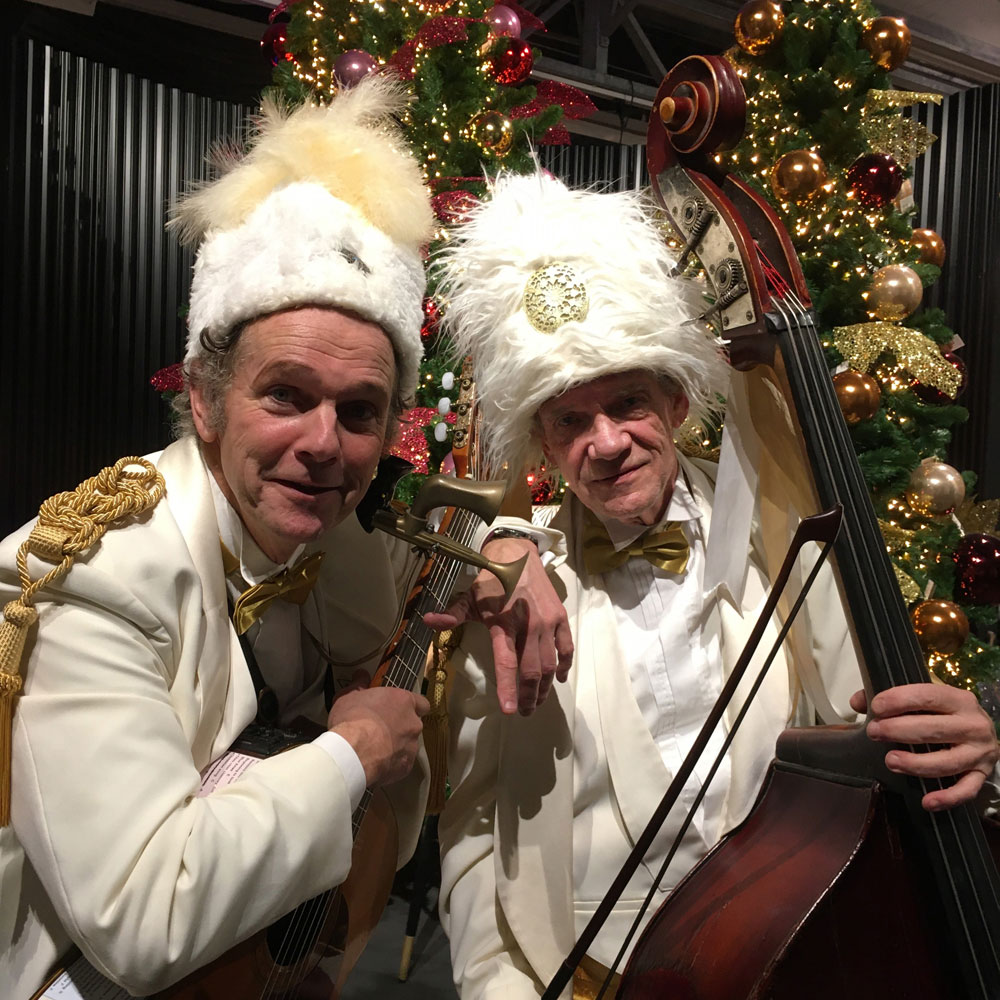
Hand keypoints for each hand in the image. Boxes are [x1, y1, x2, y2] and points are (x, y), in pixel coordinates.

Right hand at [327, 686, 429, 786]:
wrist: (353, 752)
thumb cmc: (352, 720)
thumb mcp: (349, 696)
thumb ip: (358, 685)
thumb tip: (361, 674)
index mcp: (404, 701)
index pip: (421, 703)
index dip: (412, 707)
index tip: (399, 710)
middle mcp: (413, 723)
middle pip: (413, 725)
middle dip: (401, 728)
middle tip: (382, 731)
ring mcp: (412, 746)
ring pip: (408, 746)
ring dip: (397, 746)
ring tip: (376, 750)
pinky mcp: (406, 768)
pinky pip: (401, 764)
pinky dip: (392, 764)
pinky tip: (376, 764)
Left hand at [423, 537, 572, 715]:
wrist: (517, 555)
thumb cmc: (491, 581)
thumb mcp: (469, 598)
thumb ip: (451, 615)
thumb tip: (427, 621)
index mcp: (503, 622)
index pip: (507, 662)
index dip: (507, 688)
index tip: (509, 710)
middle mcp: (529, 624)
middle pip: (532, 670)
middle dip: (529, 695)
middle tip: (525, 711)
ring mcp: (548, 621)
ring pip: (549, 663)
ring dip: (544, 686)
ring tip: (537, 700)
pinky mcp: (560, 617)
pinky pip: (565, 648)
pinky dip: (563, 666)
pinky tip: (557, 679)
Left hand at [851, 684, 998, 810]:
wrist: (983, 731)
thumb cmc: (948, 714)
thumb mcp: (925, 699)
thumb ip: (891, 698)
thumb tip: (858, 702)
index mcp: (958, 700)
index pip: (927, 696)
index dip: (899, 700)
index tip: (876, 707)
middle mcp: (973, 725)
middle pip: (933, 729)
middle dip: (898, 731)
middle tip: (874, 732)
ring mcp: (979, 752)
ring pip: (946, 762)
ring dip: (915, 764)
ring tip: (891, 761)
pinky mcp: (981, 775)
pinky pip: (966, 790)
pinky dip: (946, 798)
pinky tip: (926, 801)